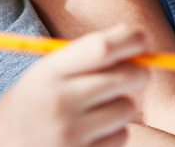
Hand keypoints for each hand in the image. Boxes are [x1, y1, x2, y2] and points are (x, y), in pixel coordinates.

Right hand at [0, 24, 151, 146]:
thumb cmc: (30, 105)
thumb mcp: (45, 73)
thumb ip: (85, 57)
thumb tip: (140, 42)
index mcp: (48, 72)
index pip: (101, 48)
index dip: (131, 39)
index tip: (144, 38)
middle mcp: (60, 102)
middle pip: (126, 77)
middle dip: (139, 71)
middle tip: (135, 73)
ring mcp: (72, 134)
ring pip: (127, 109)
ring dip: (122, 106)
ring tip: (98, 110)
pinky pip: (121, 138)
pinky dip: (114, 133)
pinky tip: (92, 133)